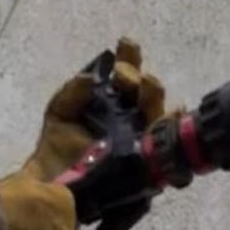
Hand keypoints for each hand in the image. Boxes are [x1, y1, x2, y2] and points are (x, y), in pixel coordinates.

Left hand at [18, 37, 166, 183]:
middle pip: (144, 91)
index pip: (127, 76)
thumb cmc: (58, 148)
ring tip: (145, 85)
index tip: (125, 44)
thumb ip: (72, 92)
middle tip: (124, 76)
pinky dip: (173, 125)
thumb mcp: (60, 113)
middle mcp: (131, 116)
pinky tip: (174, 113)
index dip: (130, 58)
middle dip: (136, 78)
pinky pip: (167, 140)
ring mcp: (141, 138)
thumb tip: (88, 77)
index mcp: (112, 102)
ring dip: (152, 94)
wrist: (55, 185)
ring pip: (157, 111)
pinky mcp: (148, 161)